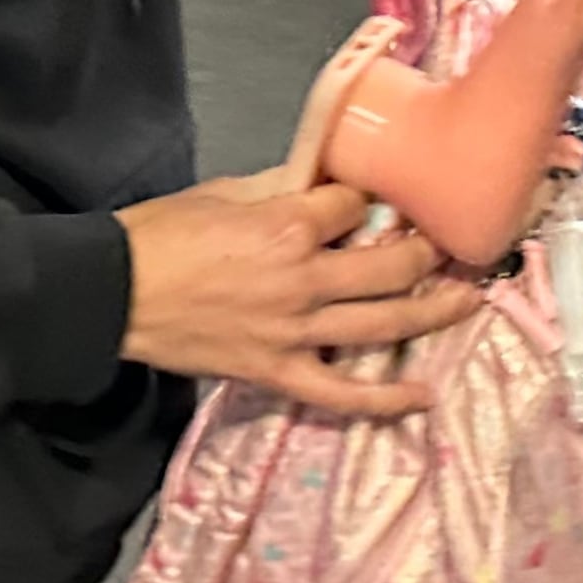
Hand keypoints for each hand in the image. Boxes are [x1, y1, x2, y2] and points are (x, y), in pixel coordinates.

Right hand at [116, 176, 478, 417]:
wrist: (114, 293)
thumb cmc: (162, 234)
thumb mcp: (224, 191)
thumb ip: (282, 188)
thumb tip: (323, 182)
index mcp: (289, 225)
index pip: (356, 205)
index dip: (372, 197)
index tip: (381, 197)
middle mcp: (304, 278)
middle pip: (391, 264)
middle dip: (427, 251)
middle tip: (451, 244)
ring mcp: (295, 331)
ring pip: (383, 323)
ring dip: (433, 312)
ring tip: (468, 300)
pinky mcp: (278, 371)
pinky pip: (341, 393)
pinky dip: (384, 400)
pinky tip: (422, 397)